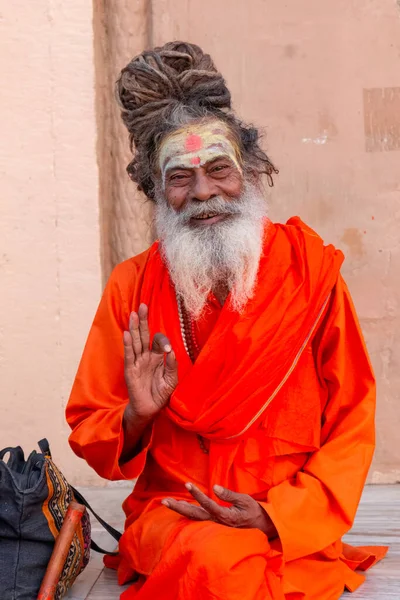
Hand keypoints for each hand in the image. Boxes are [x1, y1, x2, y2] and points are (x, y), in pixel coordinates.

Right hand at [123, 303, 177, 420]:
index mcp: (157, 356)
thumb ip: (172, 365)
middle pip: (144, 335)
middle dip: (143, 320)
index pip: (158, 340)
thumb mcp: (172, 380)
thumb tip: (171, 352)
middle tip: (142, 306)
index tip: (167, 350)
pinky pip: (129, 356)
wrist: (150, 409)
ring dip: (134, 328)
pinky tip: (127, 334)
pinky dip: (128, 345)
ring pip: (135, 342)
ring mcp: (137, 362)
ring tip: (134, 315)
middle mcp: (146, 356)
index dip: (163, 341)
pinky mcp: (130, 370)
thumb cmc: (161, 393)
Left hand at [161, 483, 277, 538]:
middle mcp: (217, 522)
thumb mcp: (245, 500)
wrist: (262, 527)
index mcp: (225, 516)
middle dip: (179, 507)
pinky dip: (187, 514)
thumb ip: (229, 495)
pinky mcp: (214, 524)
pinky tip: (179, 508)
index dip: (196, 494)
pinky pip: (198, 520)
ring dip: (180, 510)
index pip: (207, 504)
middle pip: (194, 514)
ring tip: (167, 502)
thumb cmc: (254, 512)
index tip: (187, 484)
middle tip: (164, 501)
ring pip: (194, 518)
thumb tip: (214, 487)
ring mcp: (215, 524)